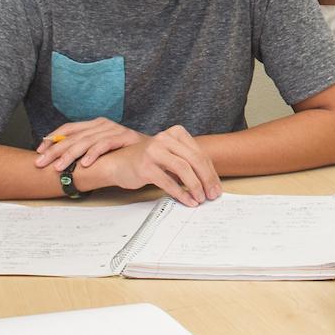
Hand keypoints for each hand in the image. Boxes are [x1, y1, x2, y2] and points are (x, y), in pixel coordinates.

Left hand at [36, 118, 146, 174]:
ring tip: (59, 167)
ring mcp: (113, 129)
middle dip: (54, 150)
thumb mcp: (101, 150)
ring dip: (70, 155)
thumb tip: (60, 158)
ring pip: (86, 141)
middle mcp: (102, 124)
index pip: (68, 129)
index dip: (52, 139)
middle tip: (41, 162)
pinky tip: (85, 164)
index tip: (39, 151)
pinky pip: (105, 145)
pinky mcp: (124, 136)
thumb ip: (85, 151)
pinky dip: (93, 154)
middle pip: (73, 136)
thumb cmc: (125, 153)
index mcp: (95, 125)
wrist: (153, 151)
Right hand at [98, 126, 222, 206]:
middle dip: (207, 180)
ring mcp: (154, 151)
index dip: (211, 173)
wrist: (118, 163)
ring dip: (195, 187)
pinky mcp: (145, 166)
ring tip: (200, 199)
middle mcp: (165, 138)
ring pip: (183, 169)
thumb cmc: (147, 161)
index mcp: (175, 133)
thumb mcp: (170, 155)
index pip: (200, 154)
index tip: (216, 188)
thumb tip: (210, 182)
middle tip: (213, 195)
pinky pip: (168, 181)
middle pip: (194, 160)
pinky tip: (188, 201)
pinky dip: (181, 193)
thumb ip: (188, 162)